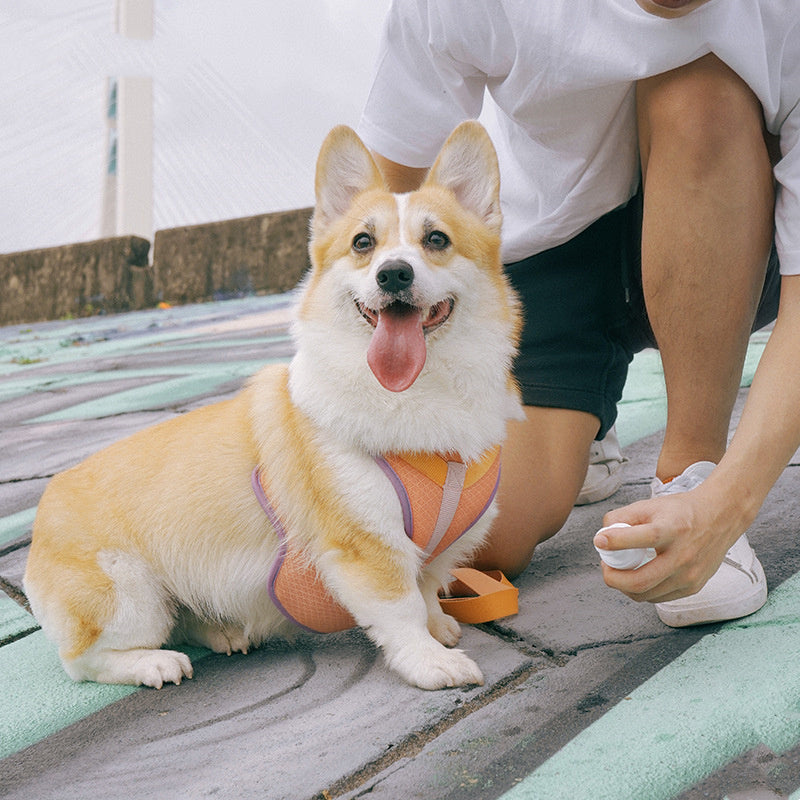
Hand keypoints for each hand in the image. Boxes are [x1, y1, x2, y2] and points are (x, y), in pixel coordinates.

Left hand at [593, 483, 746, 602]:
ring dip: (624, 586)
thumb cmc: (681, 512)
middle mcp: (684, 555)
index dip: (616, 541)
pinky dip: (642, 590)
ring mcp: (690, 575)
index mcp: (673, 529)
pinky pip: (658, 597)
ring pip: (646, 594)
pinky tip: (637, 576)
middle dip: (613, 578)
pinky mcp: (693, 587)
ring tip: (619, 570)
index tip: (600, 541)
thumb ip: (622, 517)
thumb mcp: (650, 505)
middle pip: (640, 581)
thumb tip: (602, 538)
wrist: (720, 518)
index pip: (643, 538)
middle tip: (605, 566)